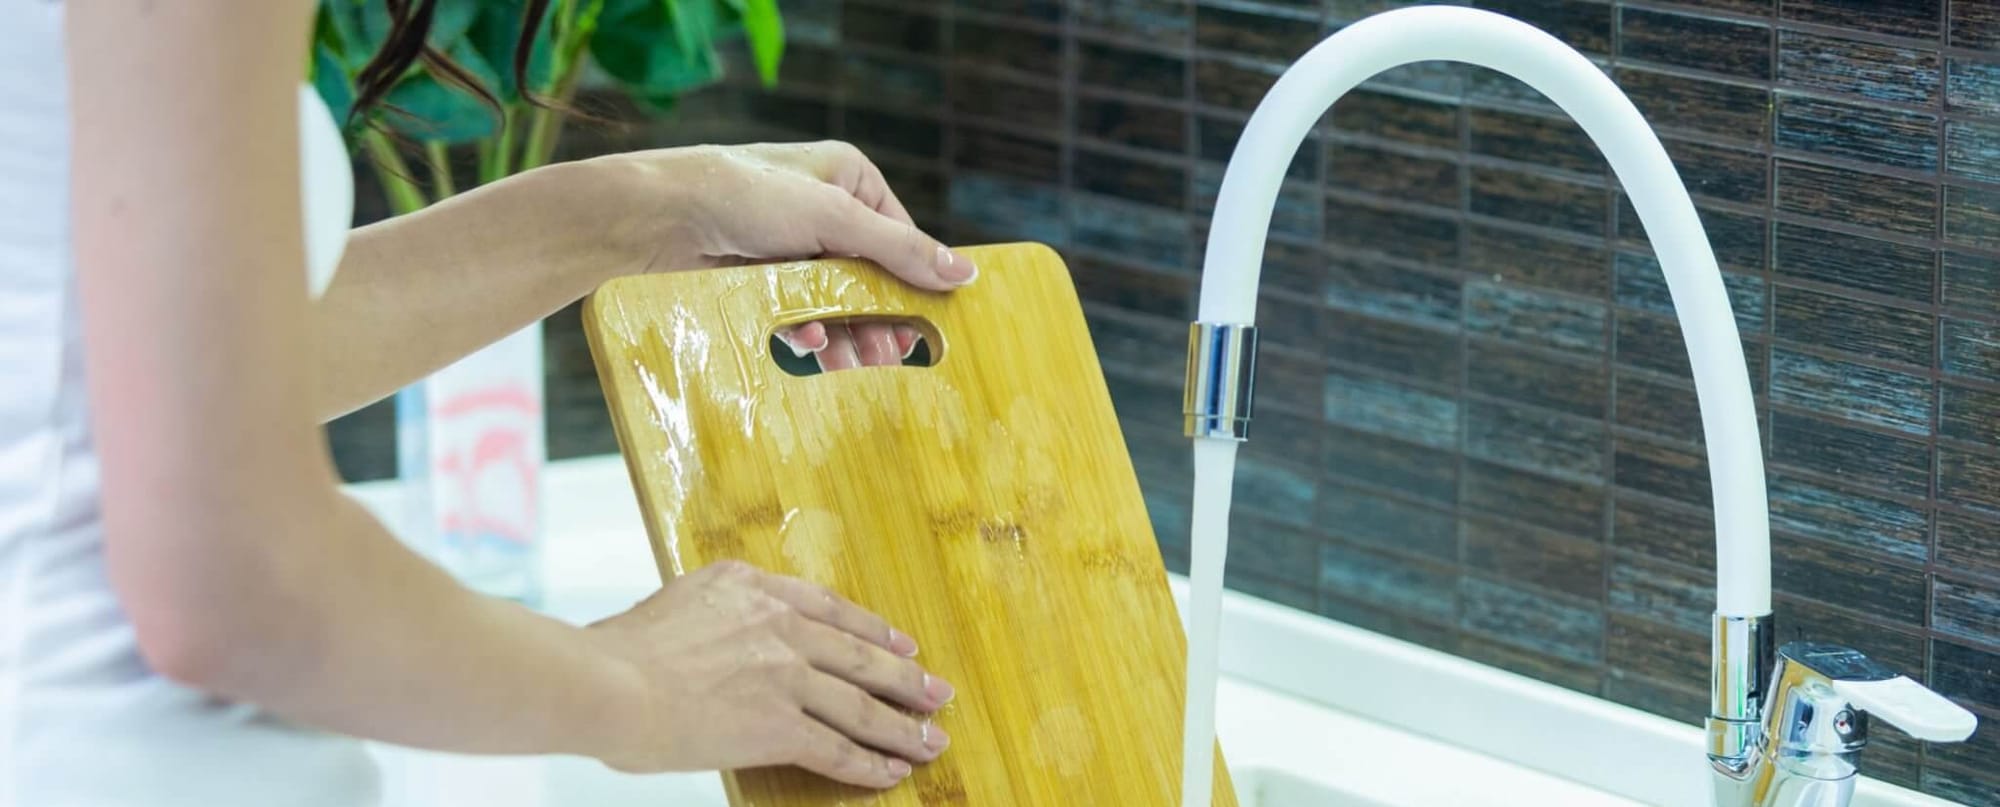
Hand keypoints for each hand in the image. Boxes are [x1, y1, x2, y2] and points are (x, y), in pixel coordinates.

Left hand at [583, 141, 976, 371]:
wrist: (654, 217)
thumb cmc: (743, 195)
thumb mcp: (832, 218)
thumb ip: (898, 249)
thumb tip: (964, 273)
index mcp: (850, 178)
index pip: (902, 237)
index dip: (917, 282)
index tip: (933, 327)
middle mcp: (824, 208)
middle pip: (872, 272)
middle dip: (882, 314)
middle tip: (894, 356)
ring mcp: (792, 244)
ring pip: (837, 297)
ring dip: (849, 331)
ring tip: (858, 363)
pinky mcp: (762, 275)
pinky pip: (801, 310)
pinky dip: (810, 330)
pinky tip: (811, 344)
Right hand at [586, 560, 953, 787]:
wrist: (607, 683)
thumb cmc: (619, 652)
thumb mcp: (678, 602)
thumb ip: (715, 613)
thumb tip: (720, 633)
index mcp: (752, 588)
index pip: (830, 608)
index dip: (873, 630)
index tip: (901, 643)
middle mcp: (778, 625)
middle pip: (860, 655)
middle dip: (905, 678)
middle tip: (937, 691)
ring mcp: (785, 675)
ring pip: (861, 704)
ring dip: (902, 727)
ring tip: (931, 740)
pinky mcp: (780, 725)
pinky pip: (839, 748)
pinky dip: (870, 764)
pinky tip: (891, 773)